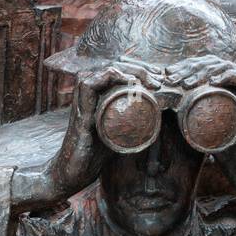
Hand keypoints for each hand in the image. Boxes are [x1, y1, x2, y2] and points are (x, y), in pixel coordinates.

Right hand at [47, 60, 162, 197]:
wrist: (76, 170)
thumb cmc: (97, 151)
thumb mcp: (121, 131)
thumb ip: (133, 121)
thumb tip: (159, 113)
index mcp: (98, 93)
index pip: (118, 68)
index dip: (139, 68)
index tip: (158, 78)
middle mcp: (89, 92)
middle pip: (113, 65)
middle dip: (139, 68)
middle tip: (158, 79)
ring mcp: (83, 100)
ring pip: (103, 69)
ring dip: (127, 71)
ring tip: (146, 82)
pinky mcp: (79, 111)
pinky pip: (88, 84)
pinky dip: (109, 79)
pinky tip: (128, 85)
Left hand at [165, 55, 235, 199]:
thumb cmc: (222, 150)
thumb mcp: (198, 128)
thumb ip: (186, 115)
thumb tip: (163, 104)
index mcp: (222, 88)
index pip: (203, 67)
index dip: (185, 67)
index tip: (168, 75)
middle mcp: (235, 86)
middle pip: (213, 63)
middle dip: (191, 68)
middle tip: (174, 78)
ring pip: (226, 67)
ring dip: (205, 71)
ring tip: (188, 82)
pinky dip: (229, 76)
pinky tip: (213, 81)